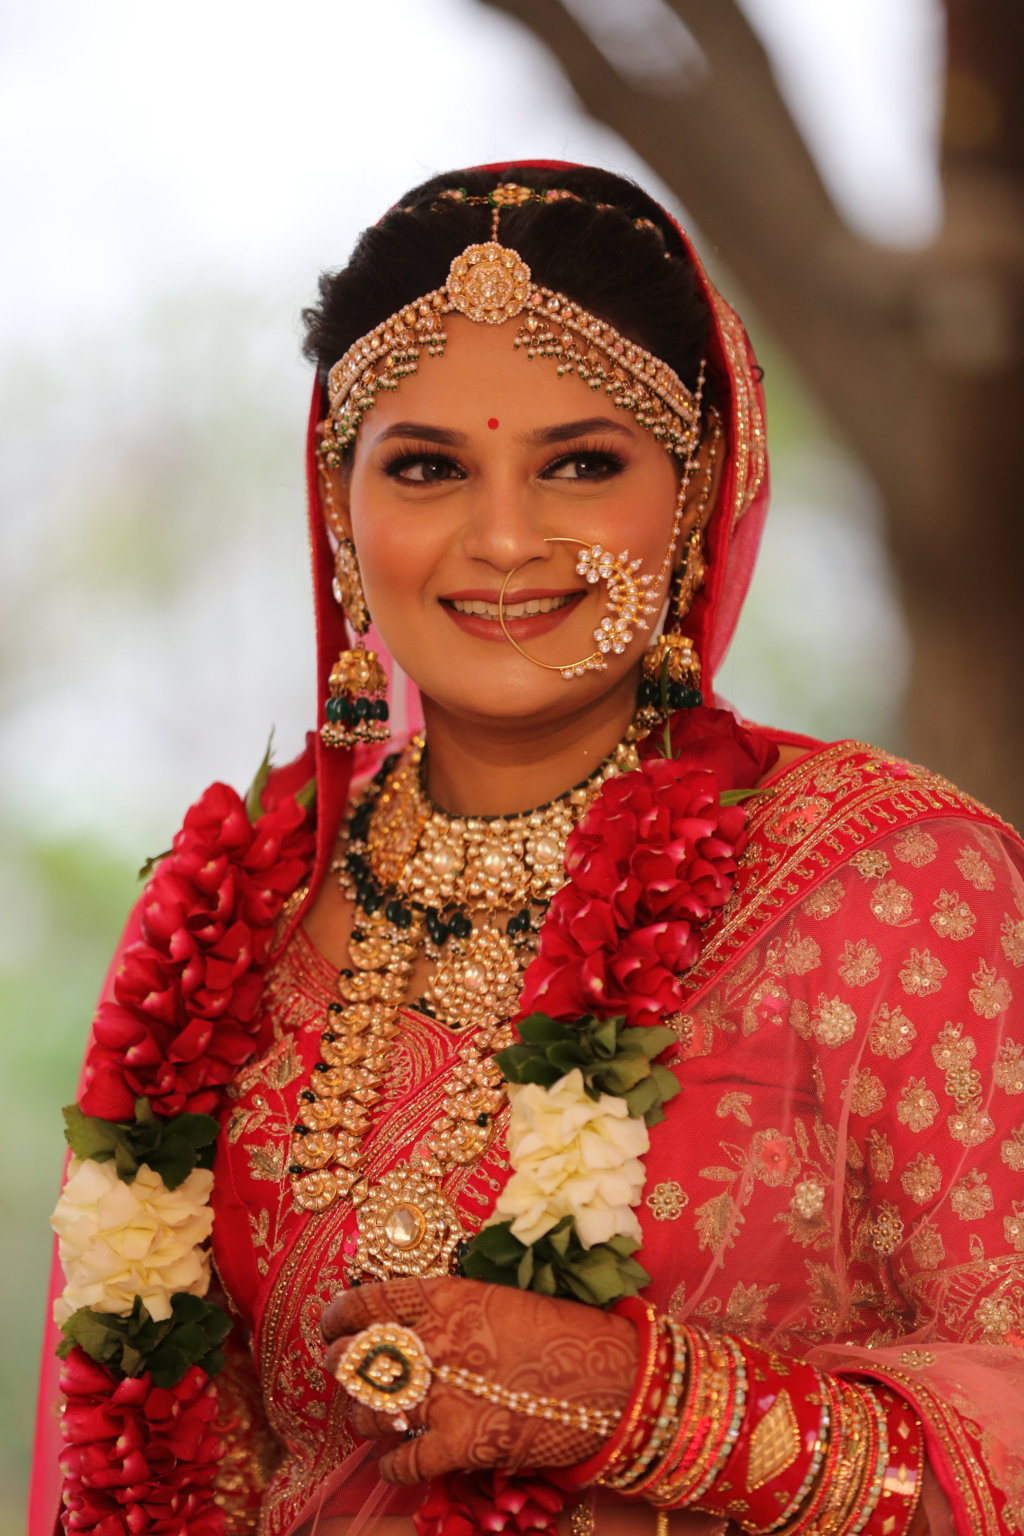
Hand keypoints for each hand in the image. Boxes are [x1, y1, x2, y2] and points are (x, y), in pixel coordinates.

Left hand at [321, 1276, 637, 1485]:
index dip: (339, 1315)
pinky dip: (392, 1464)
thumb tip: (402, 1321)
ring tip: (370, 1415)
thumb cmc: (563, 1331)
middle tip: (340, 1369)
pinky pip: (401, 1462)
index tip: (331, 1324)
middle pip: (357, 1358)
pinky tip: (396, 1458)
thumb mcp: (500, 1298)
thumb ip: (447, 1309)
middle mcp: (437, 1342)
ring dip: (364, 1416)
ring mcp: (446, 1396)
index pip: (367, 1302)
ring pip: (371, 1412)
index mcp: (446, 1297)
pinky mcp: (461, 1445)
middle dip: (340, 1365)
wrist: (614, 1380)